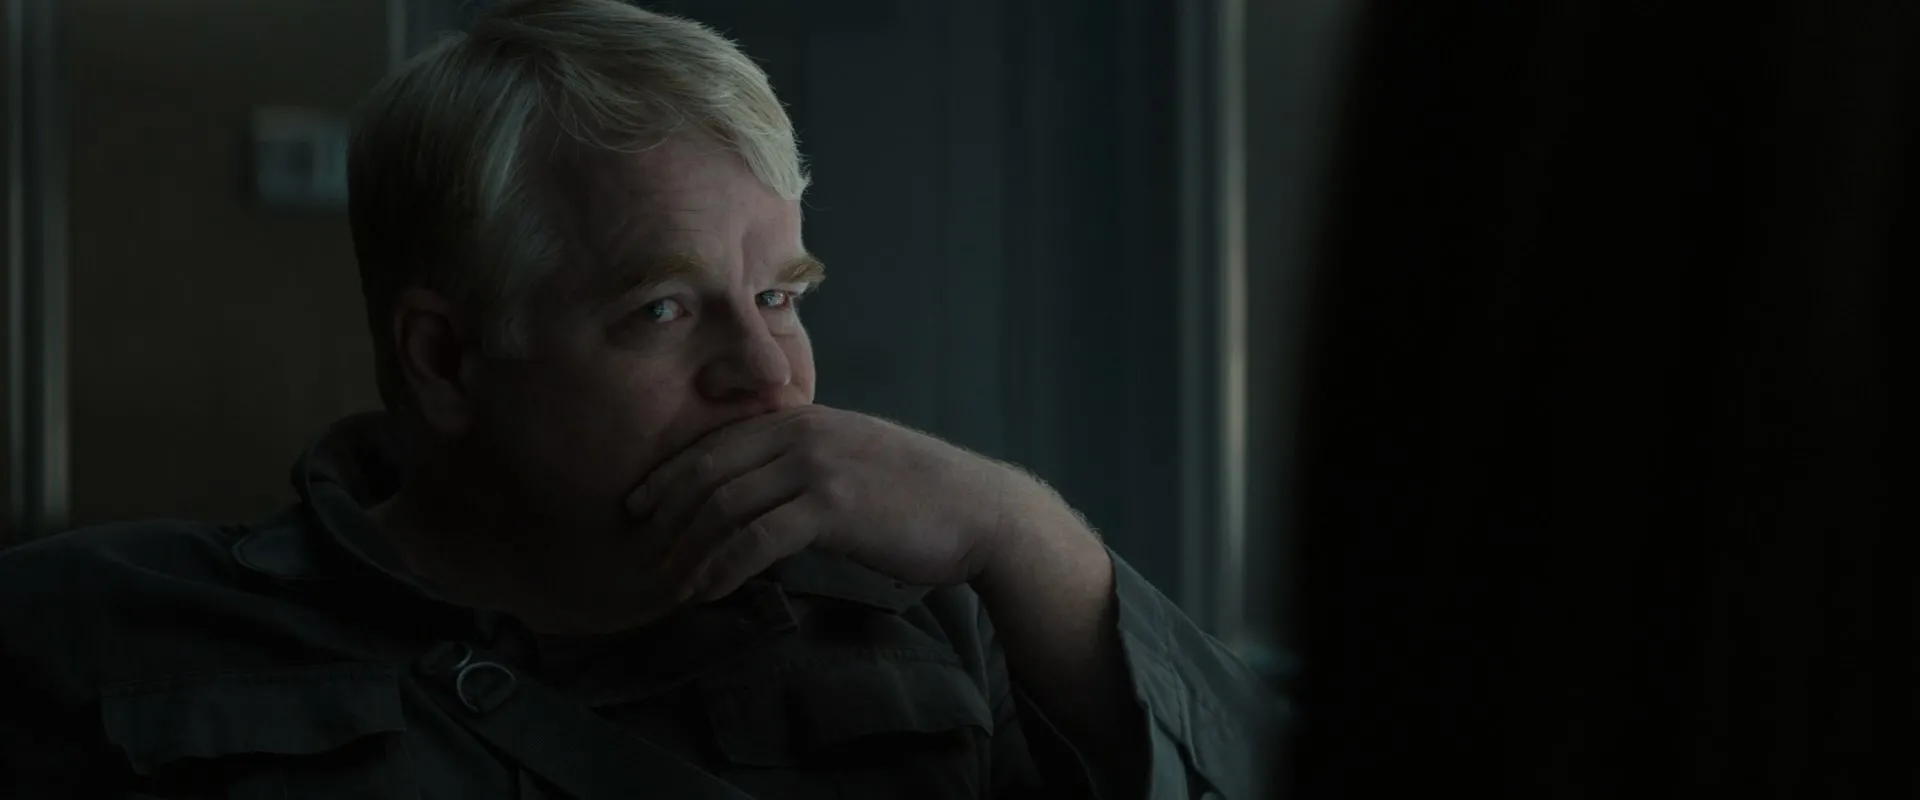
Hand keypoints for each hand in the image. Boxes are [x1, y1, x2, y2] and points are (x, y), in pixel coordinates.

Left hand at [626, 405, 1040, 604]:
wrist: (979, 510)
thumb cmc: (918, 494)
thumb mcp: (853, 459)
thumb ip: (806, 463)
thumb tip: (760, 493)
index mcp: (802, 419)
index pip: (716, 443)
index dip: (668, 477)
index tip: (638, 509)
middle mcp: (802, 433)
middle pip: (708, 471)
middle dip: (666, 516)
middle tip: (643, 556)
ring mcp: (816, 466)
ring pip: (725, 505)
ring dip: (690, 551)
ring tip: (671, 585)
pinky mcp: (832, 505)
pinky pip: (757, 538)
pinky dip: (725, 566)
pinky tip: (709, 590)